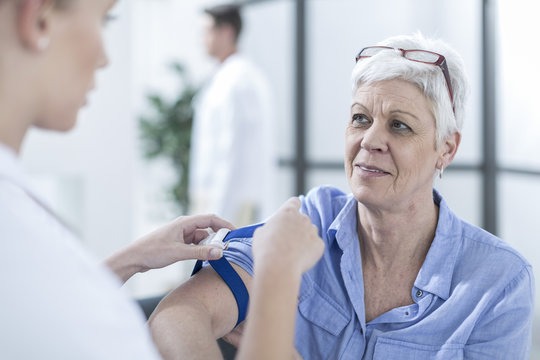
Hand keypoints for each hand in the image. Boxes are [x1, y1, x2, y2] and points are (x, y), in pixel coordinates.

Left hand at [105, 214, 234, 282]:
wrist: (134, 258)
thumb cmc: (153, 252)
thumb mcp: (179, 253)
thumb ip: (200, 253)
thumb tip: (220, 252)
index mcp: (184, 223)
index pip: (210, 219)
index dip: (224, 225)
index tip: (235, 233)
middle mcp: (184, 226)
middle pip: (207, 229)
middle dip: (217, 238)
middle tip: (226, 249)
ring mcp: (181, 235)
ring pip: (202, 238)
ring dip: (208, 246)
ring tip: (214, 257)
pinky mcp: (178, 243)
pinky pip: (195, 244)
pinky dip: (201, 250)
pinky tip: (203, 258)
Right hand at [252, 197, 323, 277]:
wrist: (278, 266)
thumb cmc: (266, 249)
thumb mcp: (260, 233)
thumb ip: (271, 227)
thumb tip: (274, 231)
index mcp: (288, 212)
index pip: (294, 202)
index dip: (293, 207)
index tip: (291, 214)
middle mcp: (303, 218)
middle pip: (303, 219)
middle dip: (297, 226)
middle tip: (288, 240)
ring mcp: (313, 231)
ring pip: (311, 232)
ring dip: (305, 238)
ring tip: (294, 251)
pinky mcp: (319, 245)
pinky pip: (316, 245)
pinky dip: (311, 250)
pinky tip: (300, 258)